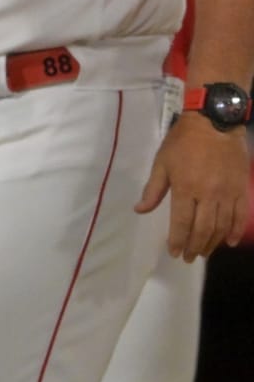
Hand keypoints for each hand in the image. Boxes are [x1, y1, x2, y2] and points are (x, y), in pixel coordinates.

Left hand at [135, 111, 249, 260]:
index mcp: (186, 187)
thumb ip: (153, 189)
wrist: (214, 123)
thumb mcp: (162, 162)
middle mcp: (208, 195)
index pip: (182, 222)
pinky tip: (228, 241)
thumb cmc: (183, 141)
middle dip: (195, 247)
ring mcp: (227, 194)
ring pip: (221, 227)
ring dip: (212, 243)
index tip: (174, 252)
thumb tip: (140, 210)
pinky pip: (240, 216)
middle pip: (202, 229)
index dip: (178, 240)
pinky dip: (234, 231)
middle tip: (189, 258)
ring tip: (203, 252)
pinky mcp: (241, 190)